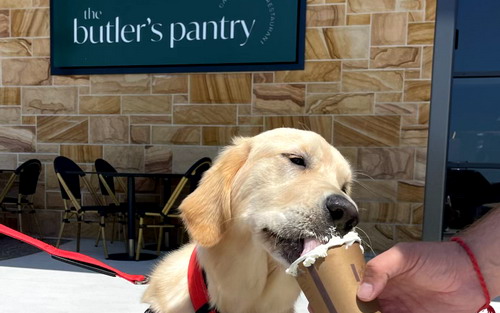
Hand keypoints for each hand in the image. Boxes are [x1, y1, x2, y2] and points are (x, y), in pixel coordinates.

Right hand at [357, 242, 485, 312]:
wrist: (470, 275)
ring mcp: (401, 311)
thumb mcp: (403, 256)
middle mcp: (387, 297)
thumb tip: (363, 292)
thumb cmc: (437, 258)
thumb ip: (380, 268)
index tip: (336, 303)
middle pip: (364, 309)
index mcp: (380, 279)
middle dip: (355, 311)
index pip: (356, 290)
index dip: (346, 297)